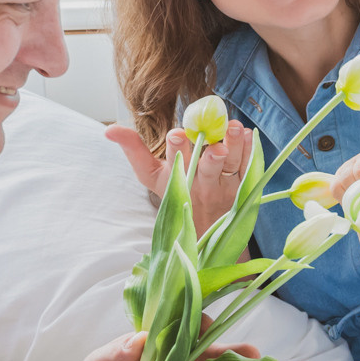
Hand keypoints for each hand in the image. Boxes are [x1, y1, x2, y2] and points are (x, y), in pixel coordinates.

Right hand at [106, 120, 255, 237]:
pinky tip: (248, 135)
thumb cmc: (176, 193)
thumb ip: (133, 149)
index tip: (178, 135)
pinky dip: (250, 151)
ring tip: (235, 129)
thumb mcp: (152, 176)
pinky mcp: (244, 187)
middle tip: (215, 146)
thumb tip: (109, 129)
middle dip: (209, 156)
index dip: (177, 149)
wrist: (204, 231)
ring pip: (232, 166)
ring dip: (235, 146)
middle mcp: (201, 185)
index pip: (176, 163)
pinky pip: (249, 169)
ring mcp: (225, 187)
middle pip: (207, 168)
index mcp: (177, 179)